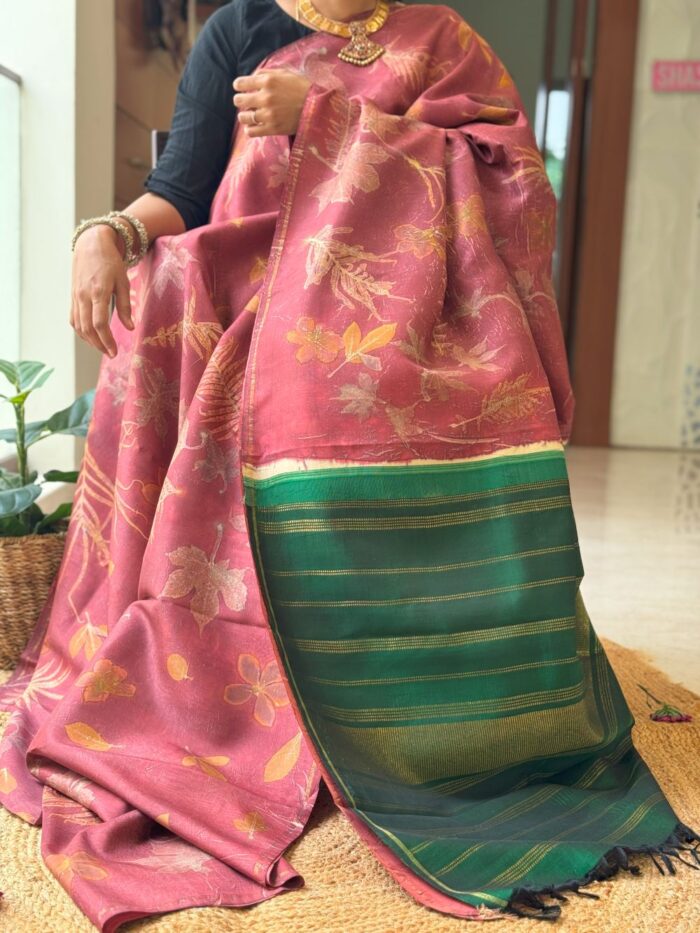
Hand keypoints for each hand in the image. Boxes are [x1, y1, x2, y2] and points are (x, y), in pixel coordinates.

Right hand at [70, 225, 133, 357]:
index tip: (114, 352)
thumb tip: (130, 328)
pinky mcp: (73, 297)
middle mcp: (83, 296)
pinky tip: (91, 337)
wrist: (90, 245)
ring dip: (90, 341)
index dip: (106, 340)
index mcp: (98, 292)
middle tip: (111, 354)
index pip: (99, 323)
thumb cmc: (111, 262)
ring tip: (103, 348)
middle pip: (87, 328)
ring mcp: (76, 297)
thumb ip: (125, 306)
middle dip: (99, 345)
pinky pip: (74, 319)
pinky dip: (82, 331)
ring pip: (79, 326)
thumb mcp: (123, 281)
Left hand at [232, 68, 312, 136]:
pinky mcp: (272, 128)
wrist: (319, 106)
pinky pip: (251, 132)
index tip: (242, 89)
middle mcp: (265, 97)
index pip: (240, 83)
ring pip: (243, 117)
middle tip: (247, 103)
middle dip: (241, 101)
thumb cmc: (303, 87)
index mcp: (267, 81)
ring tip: (250, 115)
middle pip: (238, 100)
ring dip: (244, 116)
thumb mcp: (286, 73)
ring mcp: (268, 114)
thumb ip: (267, 73)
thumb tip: (253, 76)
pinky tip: (254, 126)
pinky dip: (249, 129)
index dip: (239, 86)